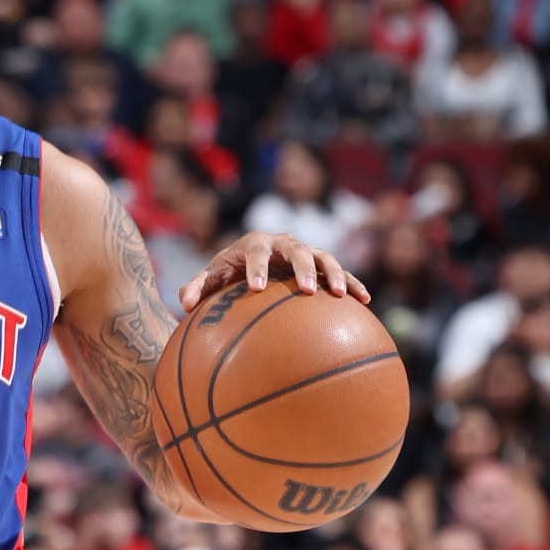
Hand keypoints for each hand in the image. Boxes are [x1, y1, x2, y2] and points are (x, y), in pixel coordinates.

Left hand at [180, 232, 368, 313]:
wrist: (252, 261)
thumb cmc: (228, 273)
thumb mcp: (211, 278)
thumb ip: (196, 288)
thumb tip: (184, 305)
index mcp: (255, 244)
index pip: (256, 251)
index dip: (257, 267)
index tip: (255, 288)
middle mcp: (284, 244)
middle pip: (297, 250)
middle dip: (301, 268)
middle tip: (305, 290)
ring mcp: (305, 252)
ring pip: (323, 257)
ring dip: (333, 274)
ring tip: (337, 294)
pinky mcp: (321, 266)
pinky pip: (340, 273)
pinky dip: (352, 283)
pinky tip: (365, 301)